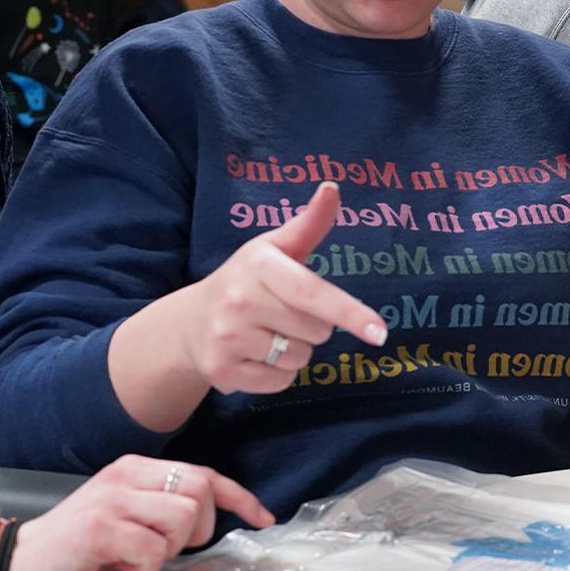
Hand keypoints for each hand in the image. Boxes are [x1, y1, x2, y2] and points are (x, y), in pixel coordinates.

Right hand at [4, 455, 274, 570]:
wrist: (18, 565)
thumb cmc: (76, 549)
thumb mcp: (125, 520)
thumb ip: (161, 512)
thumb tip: (205, 522)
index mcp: (134, 470)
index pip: (202, 474)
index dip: (238, 496)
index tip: (262, 518)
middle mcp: (126, 476)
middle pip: (199, 491)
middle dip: (198, 528)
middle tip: (166, 549)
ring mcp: (113, 500)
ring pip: (182, 519)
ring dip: (169, 549)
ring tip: (136, 557)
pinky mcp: (100, 529)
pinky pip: (152, 550)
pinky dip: (145, 567)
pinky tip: (119, 567)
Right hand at [181, 180, 386, 395]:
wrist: (190, 322)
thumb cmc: (246, 280)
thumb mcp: (274, 248)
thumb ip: (308, 223)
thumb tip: (332, 188)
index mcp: (258, 264)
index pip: (312, 292)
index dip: (349, 312)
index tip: (379, 332)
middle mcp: (239, 300)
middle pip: (315, 332)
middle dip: (313, 327)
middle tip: (284, 313)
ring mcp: (227, 337)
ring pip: (299, 359)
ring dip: (295, 352)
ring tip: (267, 334)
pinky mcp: (222, 371)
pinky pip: (280, 382)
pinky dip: (278, 374)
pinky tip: (256, 356)